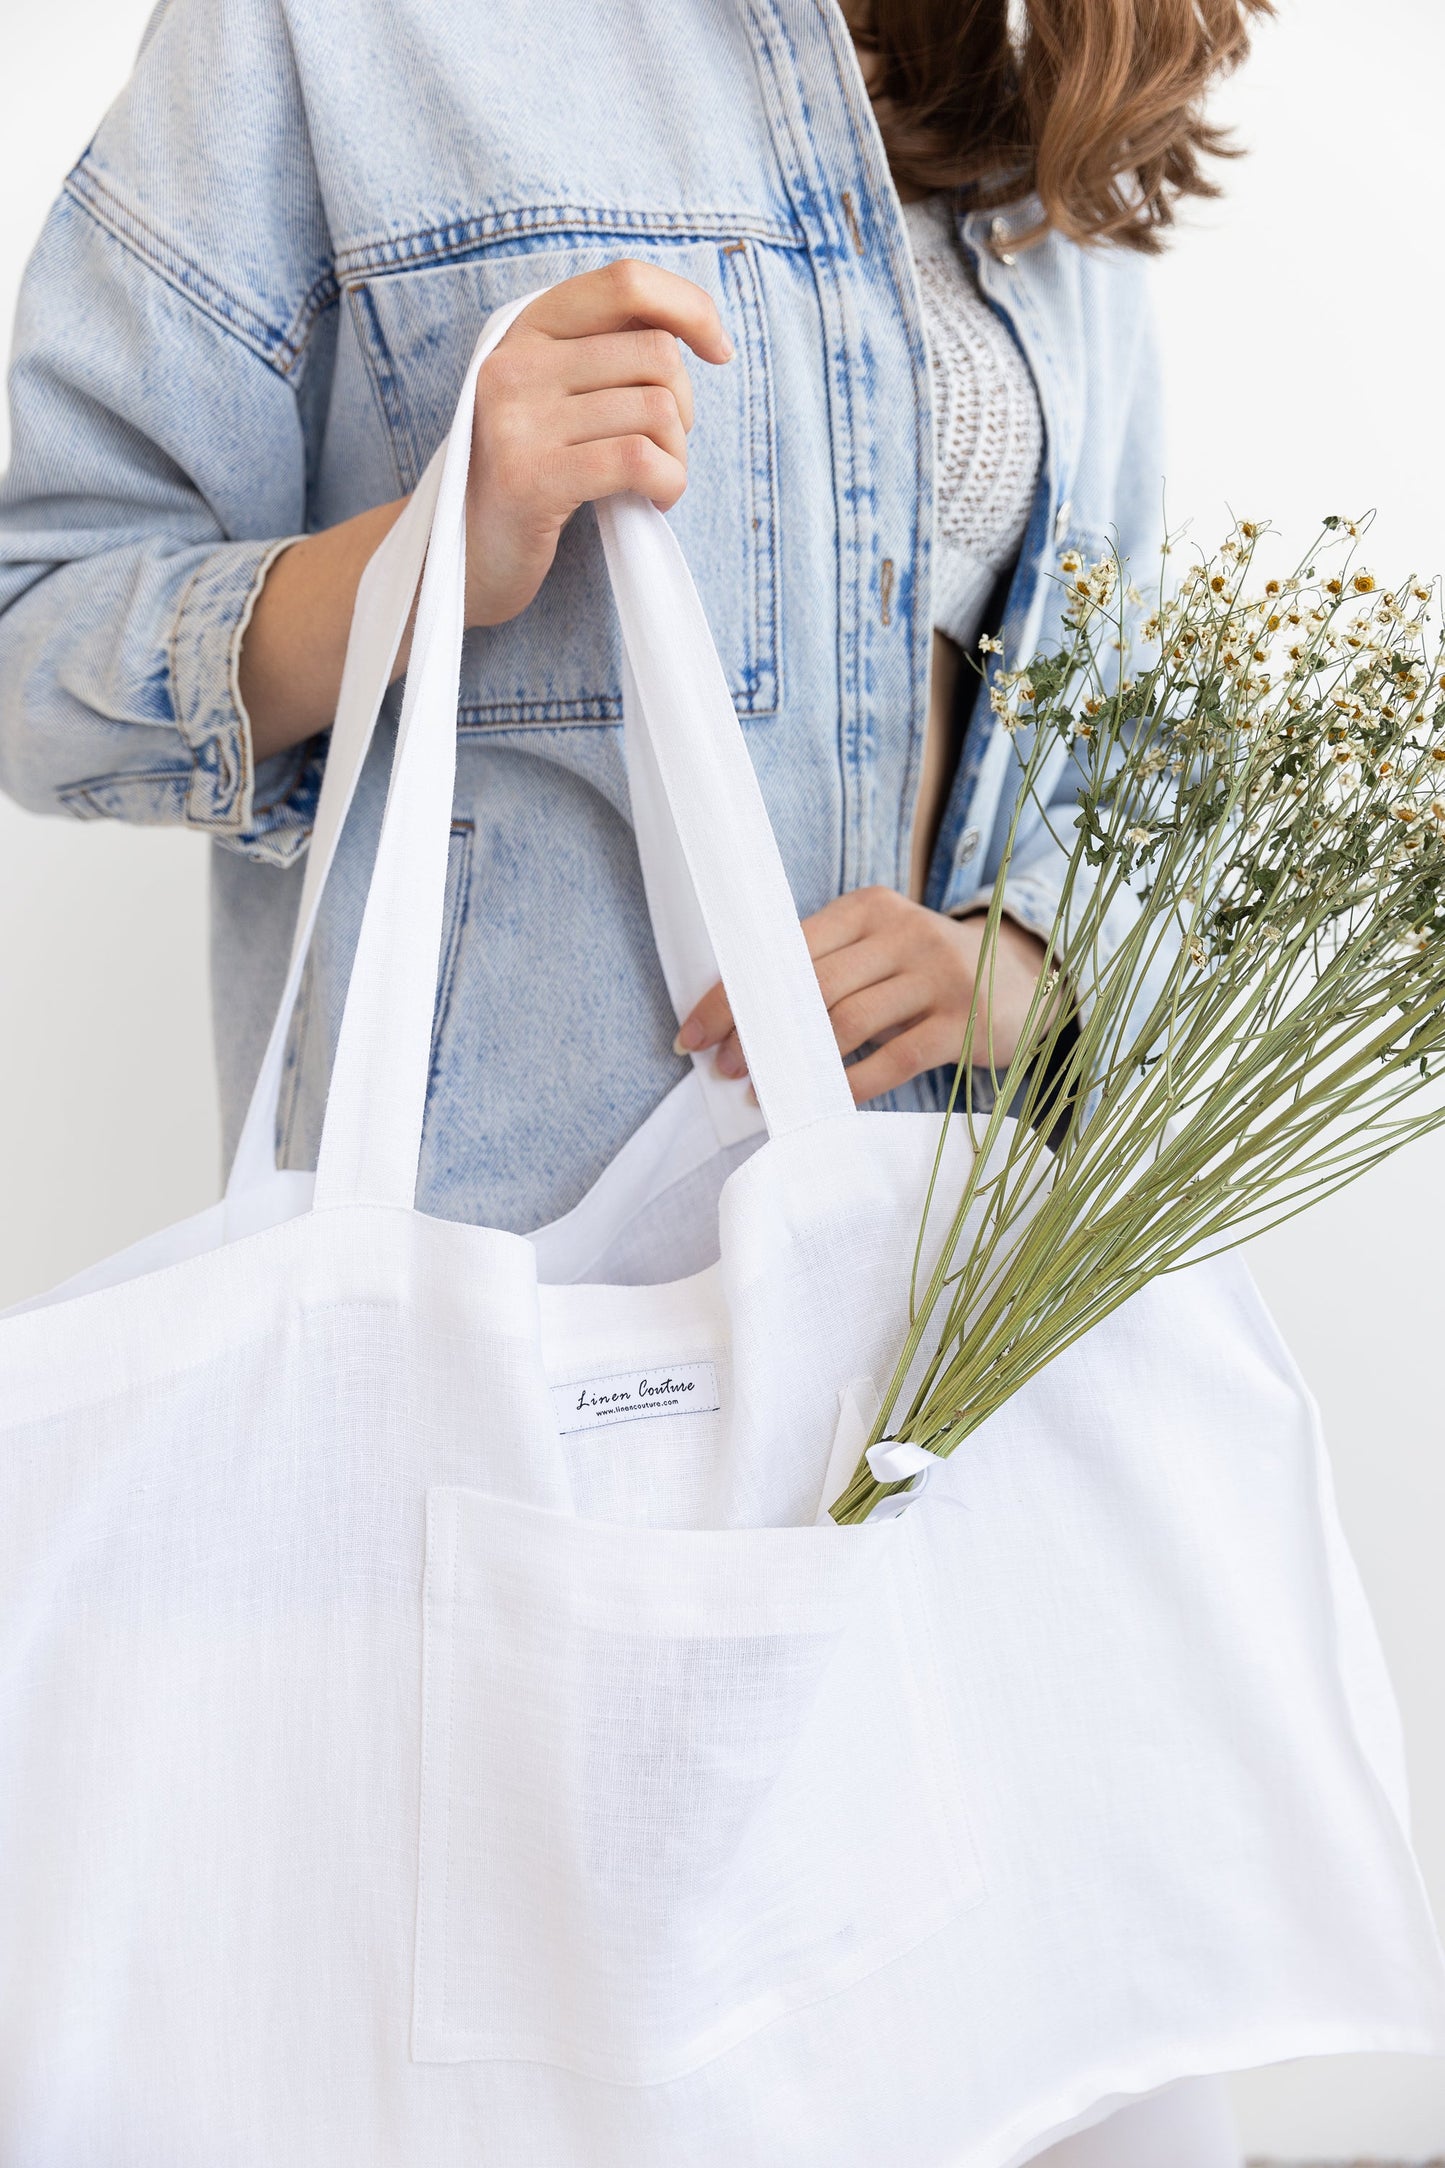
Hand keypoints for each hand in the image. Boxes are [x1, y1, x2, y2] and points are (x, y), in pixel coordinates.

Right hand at [464, 259, 733, 626]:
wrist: (470, 555)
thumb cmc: (538, 472)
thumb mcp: (562, 394)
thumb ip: (611, 352)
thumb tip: (699, 330)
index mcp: (527, 328)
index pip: (626, 283)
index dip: (690, 308)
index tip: (718, 351)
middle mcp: (514, 362)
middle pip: (655, 353)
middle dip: (685, 407)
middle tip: (664, 447)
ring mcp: (516, 419)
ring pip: (656, 411)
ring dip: (678, 455)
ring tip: (654, 481)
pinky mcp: (530, 479)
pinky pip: (640, 460)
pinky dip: (669, 483)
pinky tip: (655, 500)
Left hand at [675, 886, 1051, 1105]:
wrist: (1024, 985)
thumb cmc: (927, 974)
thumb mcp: (882, 951)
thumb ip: (827, 968)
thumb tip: (743, 1019)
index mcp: (870, 907)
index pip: (786, 948)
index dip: (734, 992)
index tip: (692, 1032)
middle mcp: (905, 932)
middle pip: (811, 985)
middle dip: (756, 1030)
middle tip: (722, 1066)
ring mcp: (939, 976)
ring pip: (848, 1020)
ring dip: (796, 1059)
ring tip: (760, 1086)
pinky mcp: (964, 1023)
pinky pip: (894, 1058)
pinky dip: (852, 1082)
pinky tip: (822, 1099)